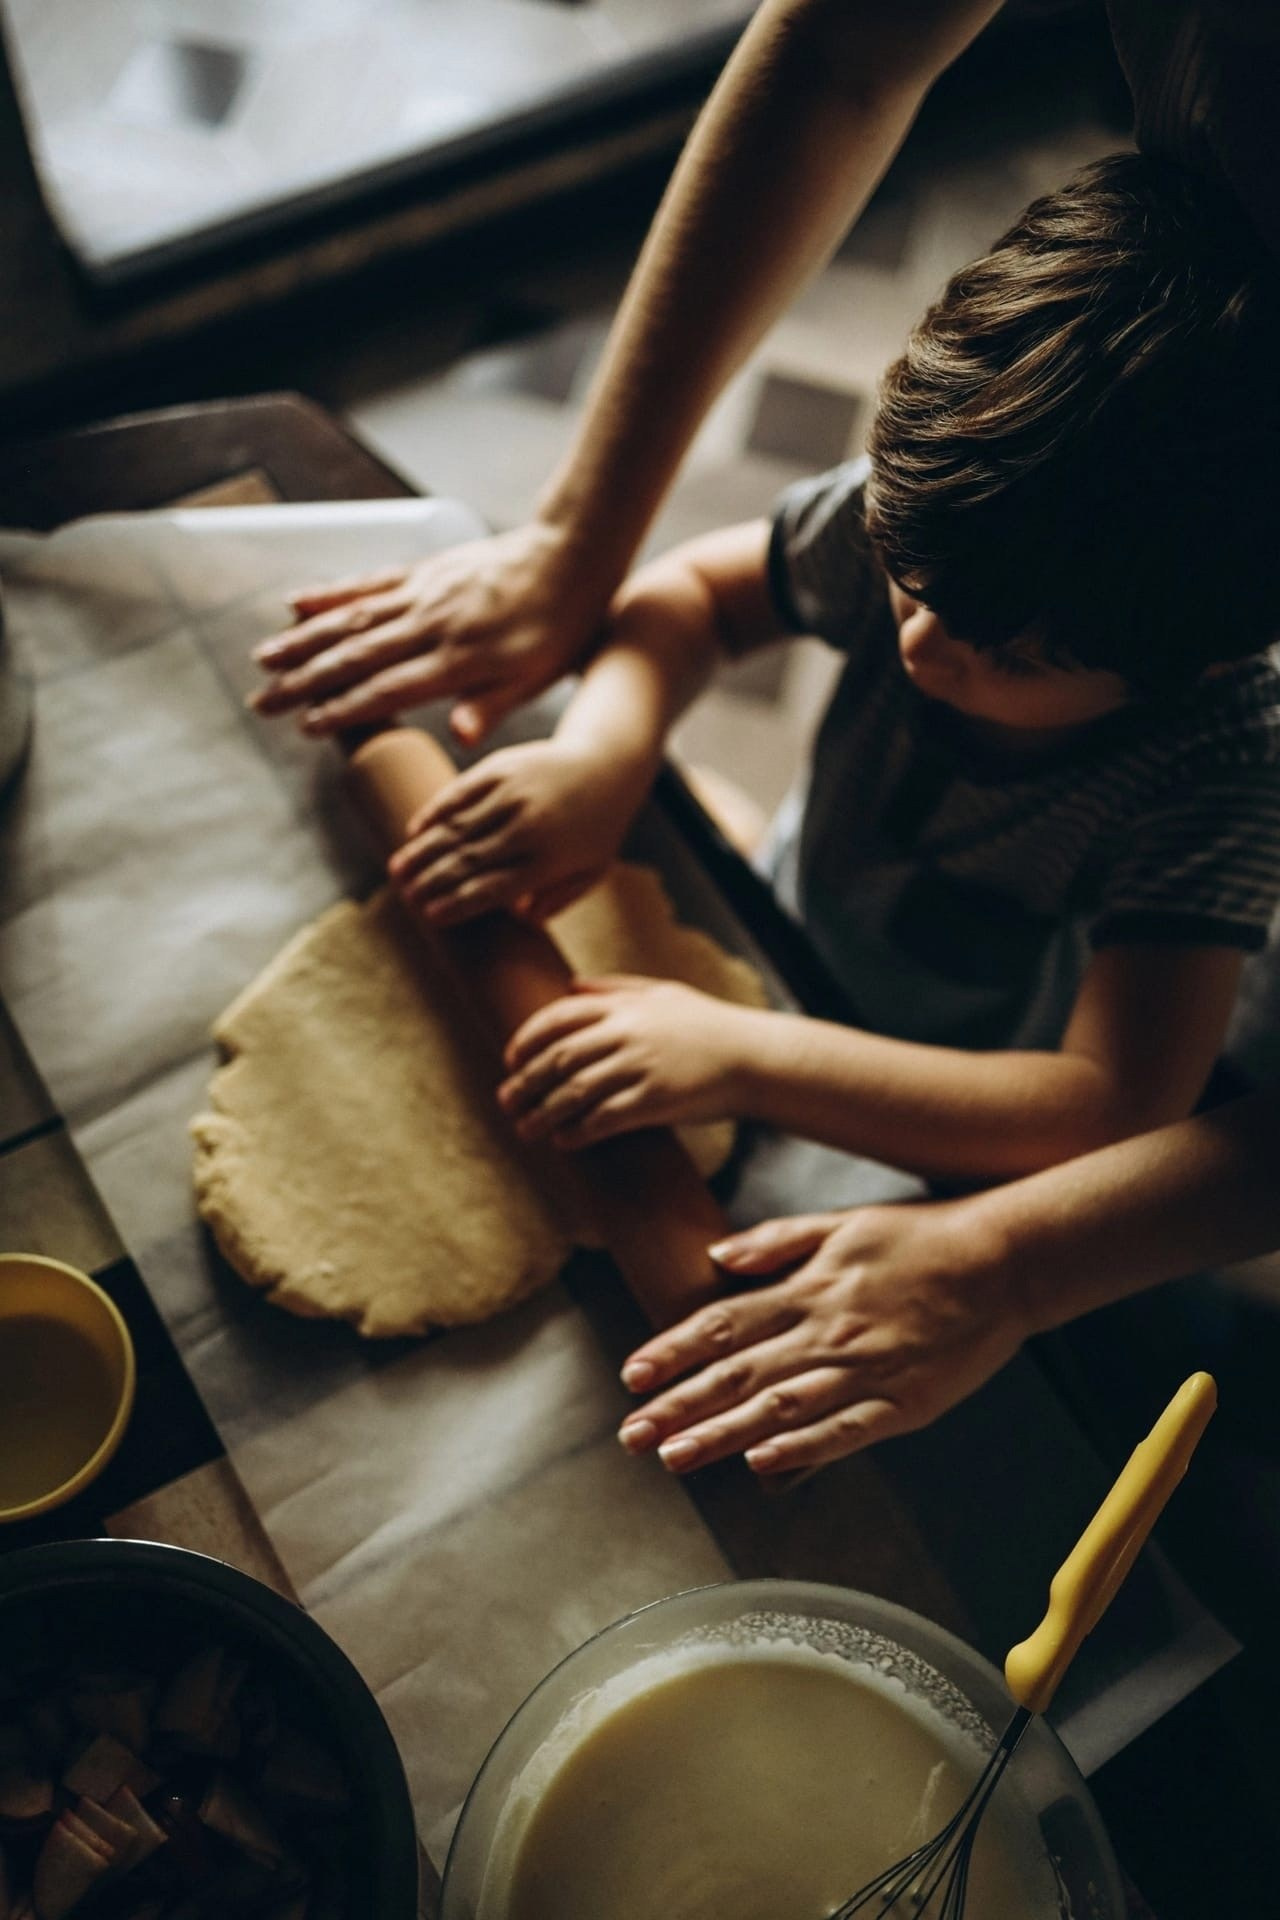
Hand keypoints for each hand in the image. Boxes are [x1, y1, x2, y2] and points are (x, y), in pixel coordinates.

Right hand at [250, 521, 605, 745]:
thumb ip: (494, 704)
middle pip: (355, 656)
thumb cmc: (560, 629)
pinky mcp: (424, 572)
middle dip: (303, 682)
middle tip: (262, 703)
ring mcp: (423, 594)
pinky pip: (368, 584)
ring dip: (302, 639)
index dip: (343, 709)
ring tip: (263, 659)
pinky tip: (295, 603)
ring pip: (351, 619)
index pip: (388, 690)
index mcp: (459, 660)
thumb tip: (462, 738)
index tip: (305, 727)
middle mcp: (431, 624)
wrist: (572, 556)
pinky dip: (329, 594)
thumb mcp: (539, 677)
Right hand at [388, 742, 642, 926]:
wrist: (610, 763)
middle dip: (431, 882)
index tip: (430, 917)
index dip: (458, 903)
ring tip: (396, 871)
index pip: (494, 888)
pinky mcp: (502, 766)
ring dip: (422, 851)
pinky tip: (414, 831)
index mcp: (549, 859)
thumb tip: (519, 920)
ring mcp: (513, 793)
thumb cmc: (598, 827)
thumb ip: (557, 899)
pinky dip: (434, 812)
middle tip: (404, 898)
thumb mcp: (592, 871)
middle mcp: (528, 826)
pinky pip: (459, 793)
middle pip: (468, 860)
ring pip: (456, 827)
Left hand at [499, 977, 755, 1147]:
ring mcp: (640, 1067)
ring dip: (542, 1113)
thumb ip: (616, 988)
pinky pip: (603, 1119)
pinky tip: (564, 1141)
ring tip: (524, 1129)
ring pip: (573, 1092)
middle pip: (558, 1058)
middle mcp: (627, 1033)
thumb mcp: (664, 993)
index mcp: (625, 1006)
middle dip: (525, 1081)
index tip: (510, 1059)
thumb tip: (571, 985)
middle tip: (505, 1101)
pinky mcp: (655, 1100)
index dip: (526, 1039)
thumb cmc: (709, 1025)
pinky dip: (578, 1131)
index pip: (558, 1018)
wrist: (754, 1058)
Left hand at [616, 1202, 1029, 1473]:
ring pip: (778, 1407)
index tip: (632, 1375)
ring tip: (674, 1457)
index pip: (724, 1323)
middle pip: (738, 1372)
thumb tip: (719, 1257)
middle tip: (631, 1434)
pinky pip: (843, 1431)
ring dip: (722, 1434)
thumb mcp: (843, 1222)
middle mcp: (826, 1331)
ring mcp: (864, 1371)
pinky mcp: (903, 1405)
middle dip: (679, 1404)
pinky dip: (801, 1449)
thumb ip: (778, 1242)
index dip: (674, 1351)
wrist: (1003, 1261)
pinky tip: (763, 1466)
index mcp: (808, 1288)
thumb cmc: (922, 1239)